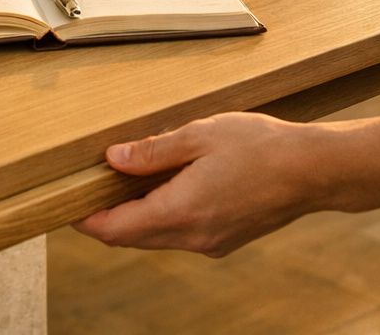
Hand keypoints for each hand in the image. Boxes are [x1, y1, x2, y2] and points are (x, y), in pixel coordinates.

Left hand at [72, 114, 326, 256]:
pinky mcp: (224, 240)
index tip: (65, 202)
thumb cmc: (261, 146)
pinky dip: (160, 216)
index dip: (85, 219)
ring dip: (134, 217)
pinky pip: (179, 234)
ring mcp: (210, 242)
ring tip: (123, 180)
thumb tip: (112, 159)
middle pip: (131, 238)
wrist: (314, 170)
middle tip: (87, 186)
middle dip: (105, 217)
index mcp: (181, 212)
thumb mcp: (199, 135)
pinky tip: (163, 187)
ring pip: (155, 238)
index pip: (115, 230)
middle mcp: (193, 236)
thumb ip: (153, 151)